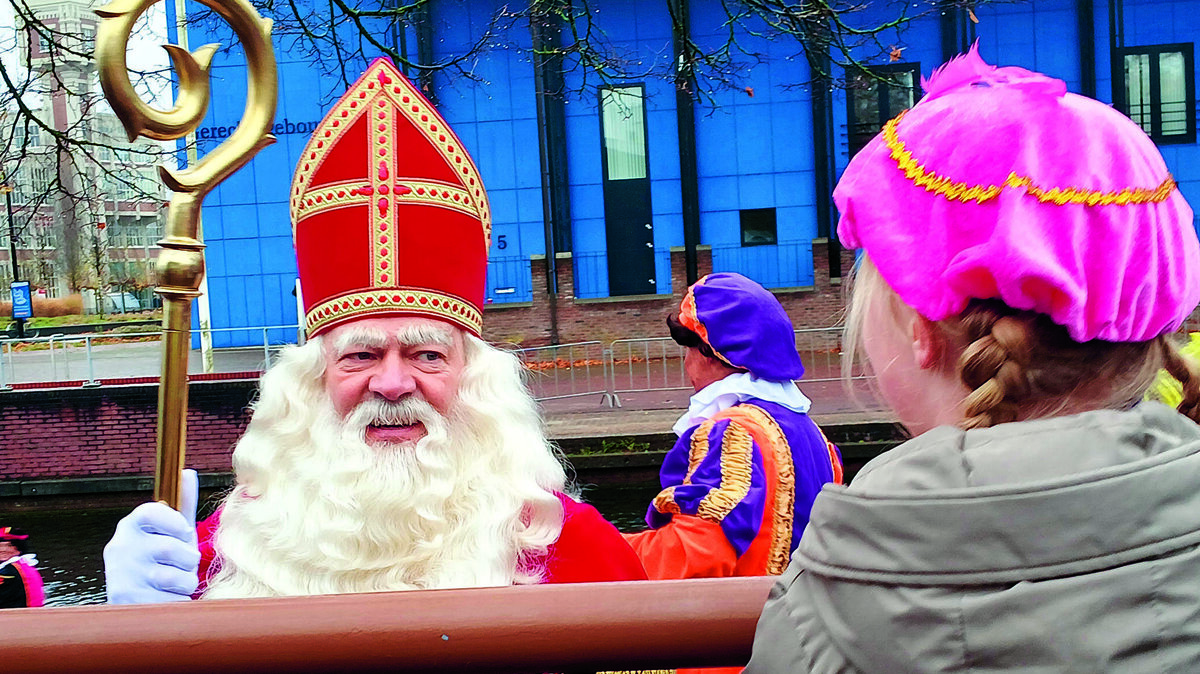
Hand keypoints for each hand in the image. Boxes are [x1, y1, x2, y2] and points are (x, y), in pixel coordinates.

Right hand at [104, 469, 199, 603]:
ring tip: (173, 585)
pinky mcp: (127, 602)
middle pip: (172, 548)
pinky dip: (178, 602)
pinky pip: (174, 599)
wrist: (138, 607)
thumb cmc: (162, 564)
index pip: (151, 511)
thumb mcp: (173, 534)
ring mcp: (121, 575)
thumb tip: (187, 473)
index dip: (175, 522)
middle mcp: (119, 548)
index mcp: (129, 526)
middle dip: (188, 561)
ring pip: (178, 577)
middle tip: (180, 566)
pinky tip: (165, 601)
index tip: (184, 532)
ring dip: (186, 583)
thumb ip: (182, 505)